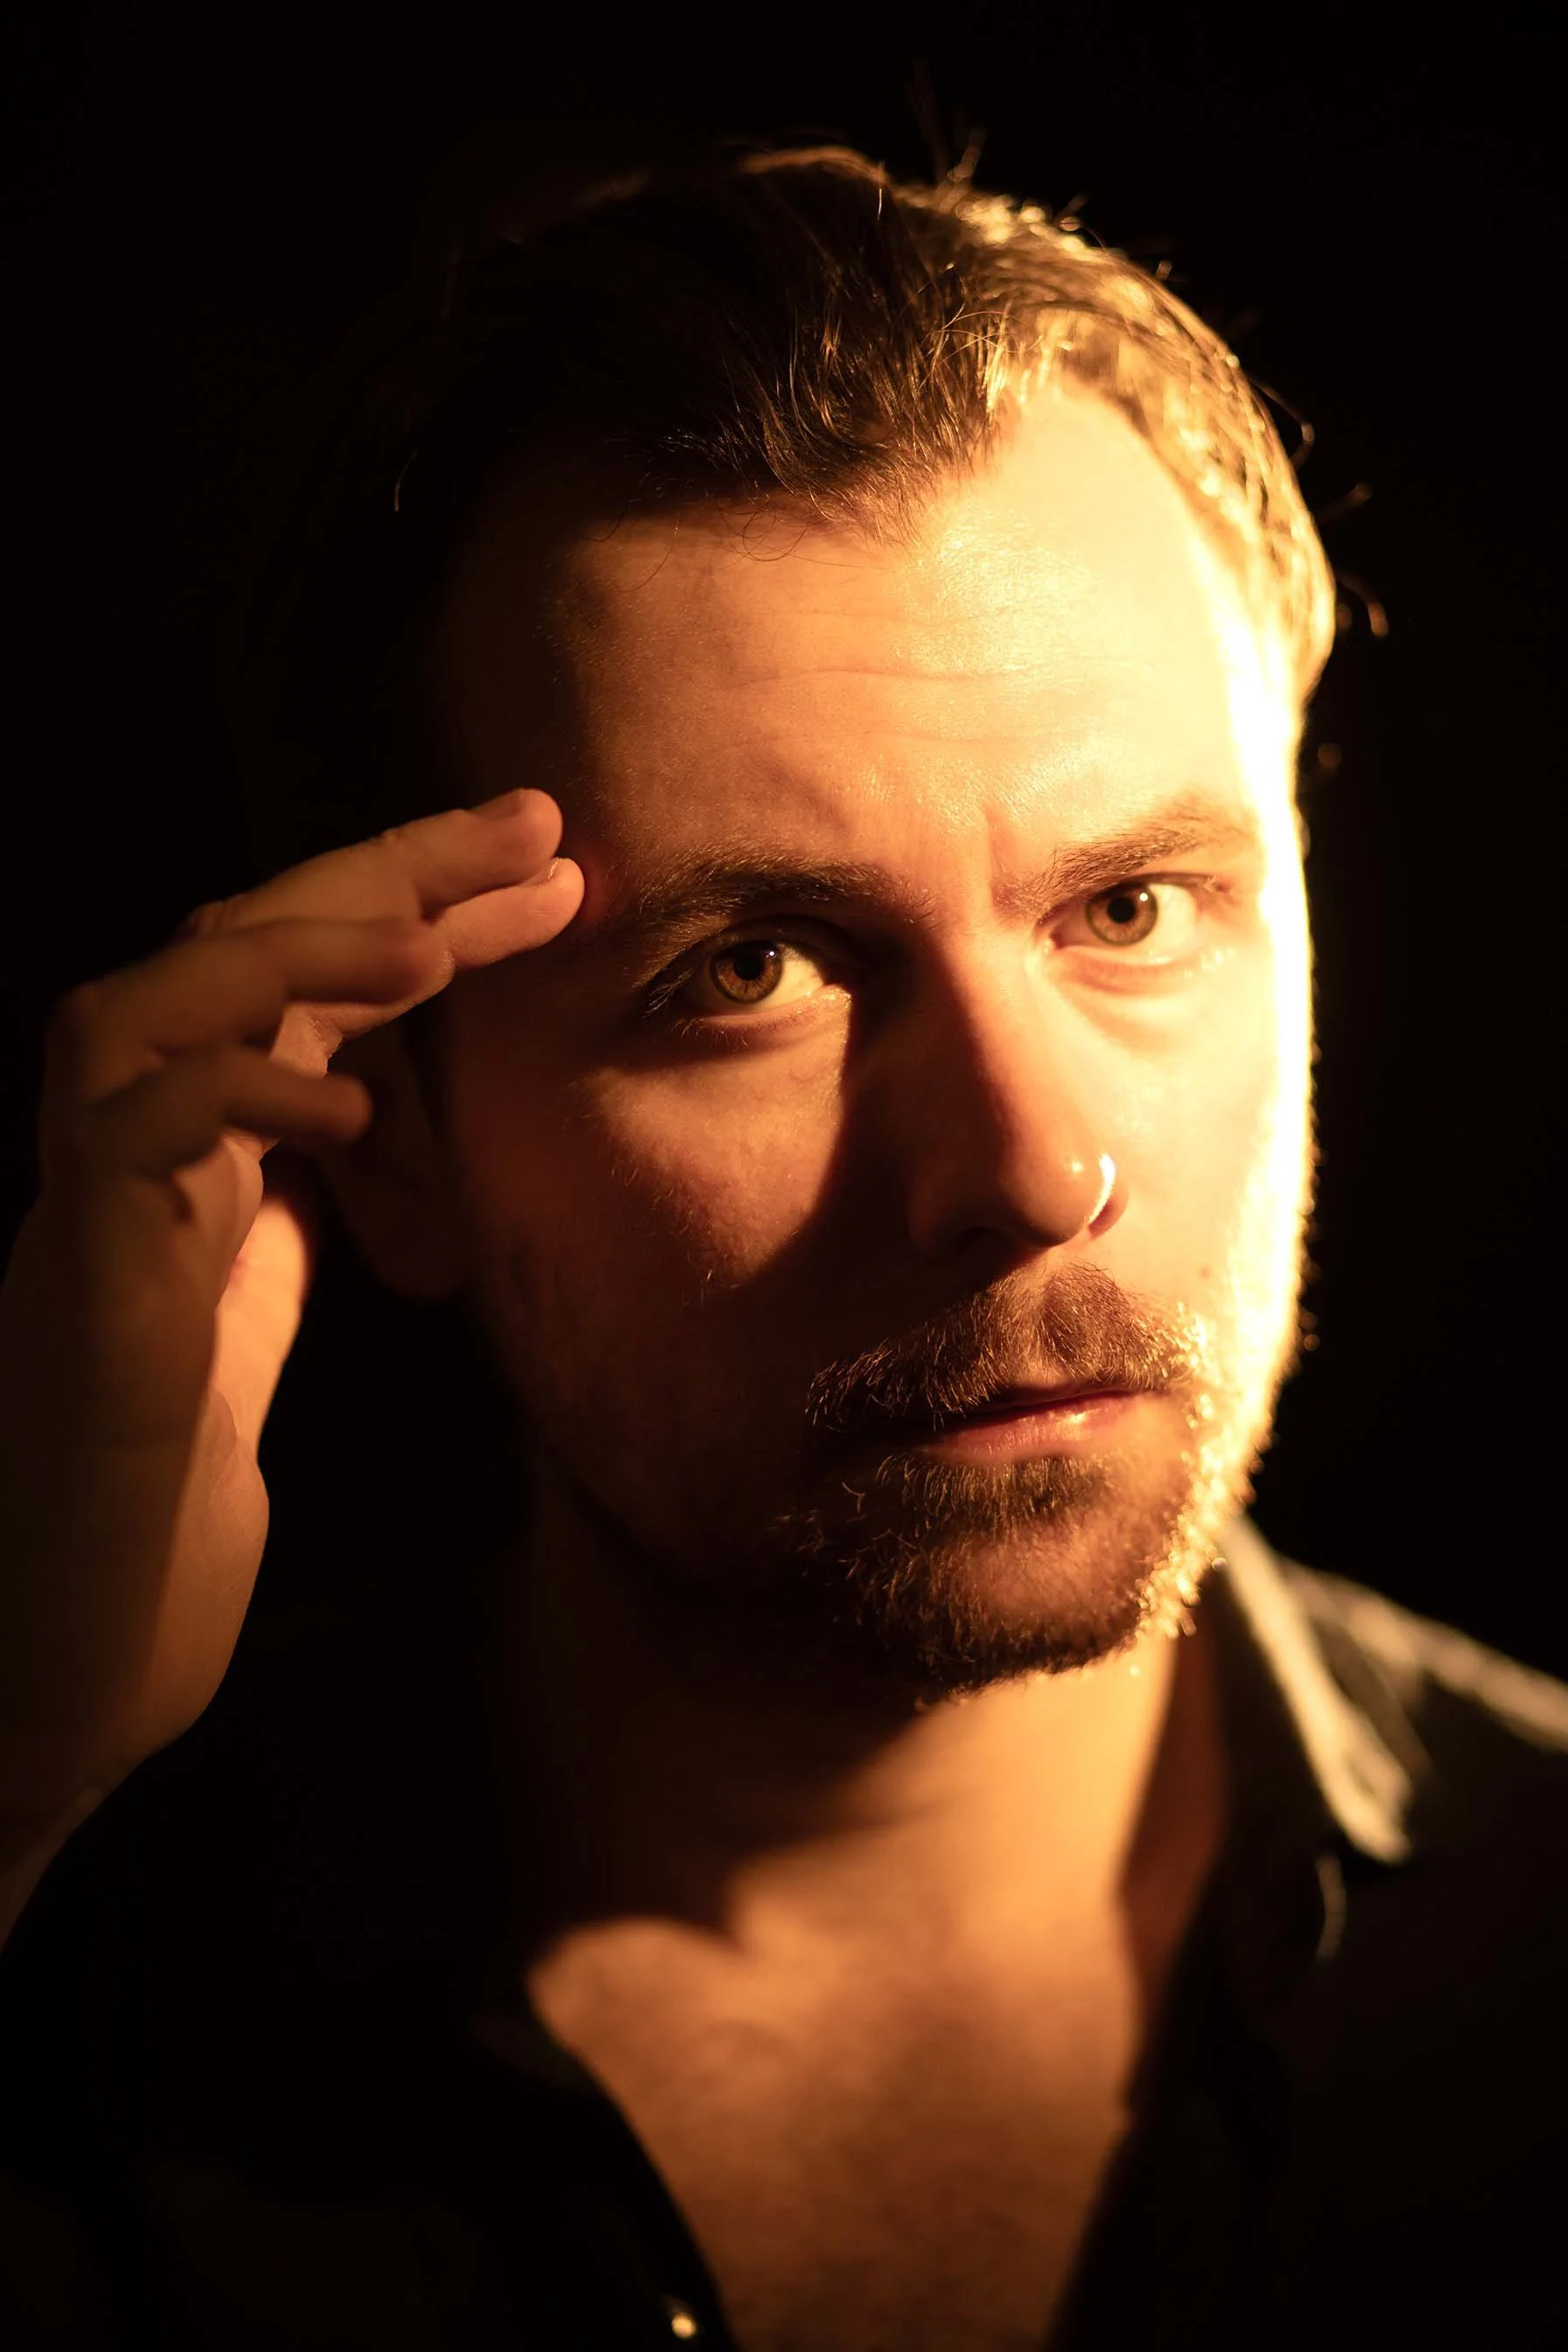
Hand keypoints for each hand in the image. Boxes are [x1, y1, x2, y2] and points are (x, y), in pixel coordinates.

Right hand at [0, 790, 581, 1836]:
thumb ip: (276, 1228)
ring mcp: (81, 1216)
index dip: (414, 911)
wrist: (62, 1671)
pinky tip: (334, 1107)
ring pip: (138, 1011)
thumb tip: (340, 1129)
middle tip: (534, 826)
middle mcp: (116, 1161)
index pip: (293, 993)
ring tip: (422, 939)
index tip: (543, 868)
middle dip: (379, 875)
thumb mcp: (245, 1335)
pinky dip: (230, 1095)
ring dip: (282, 954)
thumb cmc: (151, 1513)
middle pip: (221, 958)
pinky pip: (125, 1140)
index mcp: (177, 1165)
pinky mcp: (72, 1288)